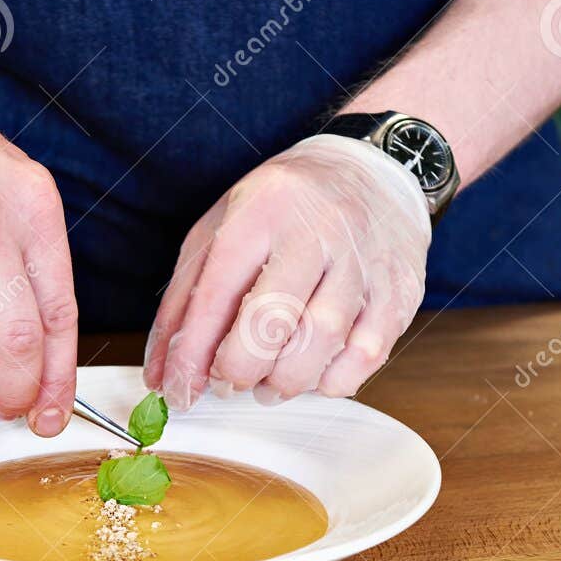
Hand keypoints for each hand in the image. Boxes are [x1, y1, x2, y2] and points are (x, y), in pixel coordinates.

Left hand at [144, 135, 430, 409]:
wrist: (374, 169)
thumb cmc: (285, 209)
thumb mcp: (221, 231)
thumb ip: (185, 304)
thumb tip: (162, 378)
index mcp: (261, 211)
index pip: (217, 293)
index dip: (192, 355)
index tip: (179, 391)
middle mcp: (316, 231)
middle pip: (270, 322)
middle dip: (239, 370)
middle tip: (229, 382)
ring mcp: (363, 261)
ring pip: (320, 343)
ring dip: (285, 381)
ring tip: (269, 383)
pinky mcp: (398, 290)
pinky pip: (366, 355)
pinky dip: (332, 381)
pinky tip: (315, 374)